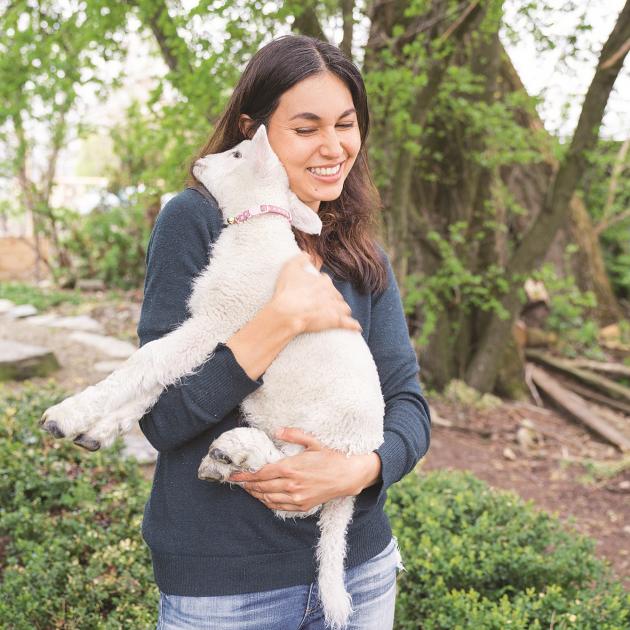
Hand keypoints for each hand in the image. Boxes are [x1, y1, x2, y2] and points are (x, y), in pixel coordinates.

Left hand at [228, 428, 380, 511]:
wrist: (348, 476)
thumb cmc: (331, 457)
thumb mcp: (313, 442)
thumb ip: (293, 435)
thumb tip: (276, 430)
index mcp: (291, 468)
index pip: (261, 473)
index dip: (246, 475)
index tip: (235, 474)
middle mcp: (291, 485)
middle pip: (261, 487)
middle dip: (247, 485)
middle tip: (238, 481)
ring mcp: (297, 498)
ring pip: (268, 498)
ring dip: (256, 494)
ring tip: (248, 489)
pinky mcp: (302, 506)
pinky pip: (279, 507)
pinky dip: (268, 502)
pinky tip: (264, 497)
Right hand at [271, 252, 361, 334]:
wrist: (287, 312)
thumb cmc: (287, 291)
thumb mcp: (290, 267)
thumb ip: (300, 258)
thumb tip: (308, 254)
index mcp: (323, 281)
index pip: (327, 282)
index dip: (322, 287)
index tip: (316, 291)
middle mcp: (332, 293)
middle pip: (336, 296)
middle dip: (333, 300)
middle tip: (324, 305)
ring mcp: (335, 307)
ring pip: (344, 308)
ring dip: (342, 311)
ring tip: (338, 315)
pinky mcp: (336, 321)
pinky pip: (349, 324)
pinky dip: (353, 325)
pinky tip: (357, 327)